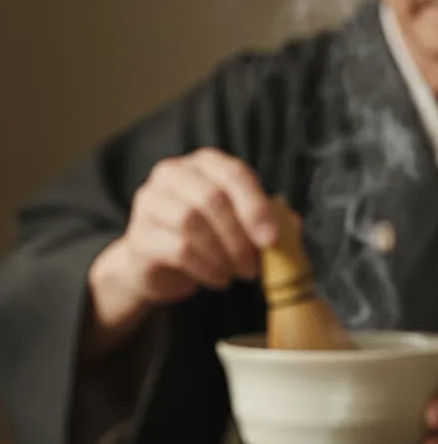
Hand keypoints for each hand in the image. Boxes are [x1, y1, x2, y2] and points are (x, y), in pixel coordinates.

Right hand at [84, 148, 280, 361]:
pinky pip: (178, 250)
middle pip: (212, 199)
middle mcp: (173, 174)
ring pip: (192, 223)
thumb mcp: (242, 225)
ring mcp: (150, 201)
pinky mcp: (139, 235)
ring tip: (237, 273)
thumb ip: (269, 220)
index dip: (256, 207)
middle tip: (254, 266)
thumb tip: (292, 225)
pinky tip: (219, 279)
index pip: (234, 173)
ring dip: (223, 255)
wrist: (159, 266)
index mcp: (205, 164)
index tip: (272, 240)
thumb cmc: (208, 238)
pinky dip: (206, 269)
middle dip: (240, 238)